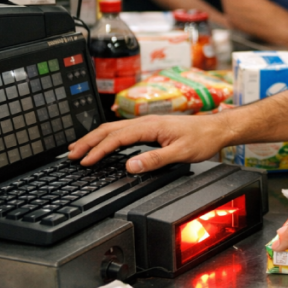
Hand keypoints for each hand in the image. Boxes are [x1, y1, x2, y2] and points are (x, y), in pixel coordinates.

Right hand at [66, 113, 228, 172]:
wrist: (217, 128)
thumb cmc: (202, 139)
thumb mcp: (180, 153)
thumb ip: (154, 160)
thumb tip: (129, 165)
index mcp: (149, 126)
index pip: (116, 138)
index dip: (98, 150)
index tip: (84, 162)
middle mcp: (145, 121)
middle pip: (109, 129)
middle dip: (88, 141)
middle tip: (71, 154)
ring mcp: (147, 123)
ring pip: (114, 128)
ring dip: (95, 138)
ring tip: (79, 148)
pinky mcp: (151, 127)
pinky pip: (122, 130)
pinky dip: (107, 137)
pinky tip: (103, 144)